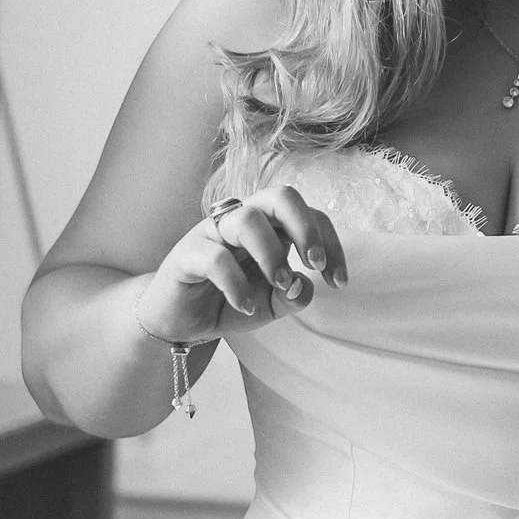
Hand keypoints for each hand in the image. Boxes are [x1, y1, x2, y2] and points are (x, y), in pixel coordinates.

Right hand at [134, 185, 346, 343]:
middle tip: (315, 264)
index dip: (330, 243)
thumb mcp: (272, 304)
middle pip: (280, 195)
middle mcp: (242, 220)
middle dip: (306, 227)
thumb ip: (294, 295)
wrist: (180, 322)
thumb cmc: (229, 301)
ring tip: (279, 284)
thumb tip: (305, 285)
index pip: (309, 215)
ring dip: (272, 254)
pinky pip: (215, 258)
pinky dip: (236, 284)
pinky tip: (243, 305)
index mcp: (270, 226)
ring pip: (247, 218)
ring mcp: (212, 233)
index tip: (339, 281)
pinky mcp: (186, 254)